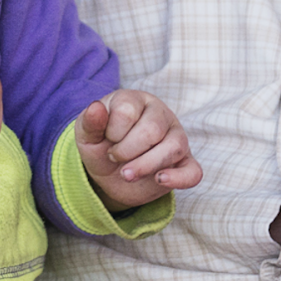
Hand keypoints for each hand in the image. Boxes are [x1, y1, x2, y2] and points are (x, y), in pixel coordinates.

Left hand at [76, 88, 202, 209]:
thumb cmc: (101, 145)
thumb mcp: (87, 135)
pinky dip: (179, 178)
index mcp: (135, 100)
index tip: (107, 140)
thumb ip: (90, 122)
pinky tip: (159, 180)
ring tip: (126, 174)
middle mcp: (160, 114)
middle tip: (114, 157)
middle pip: (152, 130)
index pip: (127, 111)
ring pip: (173, 148)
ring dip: (146, 166)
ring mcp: (177, 137)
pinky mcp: (185, 163)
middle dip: (127, 151)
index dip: (112, 132)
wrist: (110, 172)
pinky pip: (193, 172)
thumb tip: (96, 107)